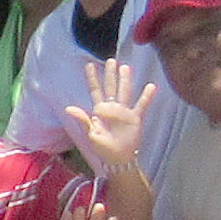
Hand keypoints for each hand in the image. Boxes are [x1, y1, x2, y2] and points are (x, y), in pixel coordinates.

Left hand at [62, 58, 156, 177]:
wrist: (118, 159)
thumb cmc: (103, 148)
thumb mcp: (91, 134)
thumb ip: (83, 120)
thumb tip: (69, 108)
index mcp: (99, 111)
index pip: (95, 91)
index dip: (92, 78)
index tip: (89, 65)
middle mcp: (112, 108)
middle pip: (111, 87)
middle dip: (110, 74)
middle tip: (111, 60)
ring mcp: (124, 112)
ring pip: (125, 92)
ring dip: (125, 80)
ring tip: (125, 67)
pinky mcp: (135, 118)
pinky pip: (141, 105)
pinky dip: (146, 96)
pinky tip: (151, 85)